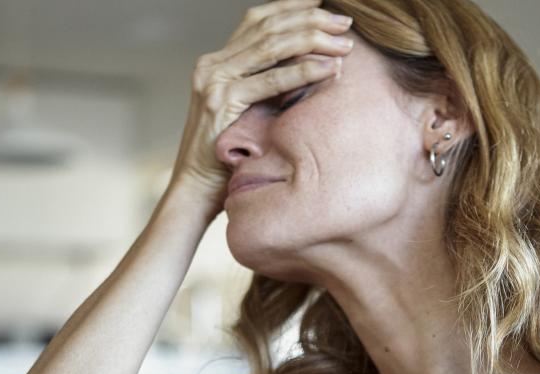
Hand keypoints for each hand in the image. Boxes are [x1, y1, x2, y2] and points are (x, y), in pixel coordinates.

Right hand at [166, 0, 353, 218]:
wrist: (195, 189)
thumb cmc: (225, 158)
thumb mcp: (247, 112)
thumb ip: (266, 89)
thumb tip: (308, 69)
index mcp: (216, 62)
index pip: (257, 20)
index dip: (291, 7)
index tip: (323, 3)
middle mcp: (212, 65)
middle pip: (267, 26)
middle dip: (310, 19)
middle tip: (344, 20)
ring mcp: (214, 81)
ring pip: (271, 46)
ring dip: (312, 40)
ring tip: (343, 43)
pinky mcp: (221, 102)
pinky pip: (270, 81)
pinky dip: (303, 72)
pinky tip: (329, 69)